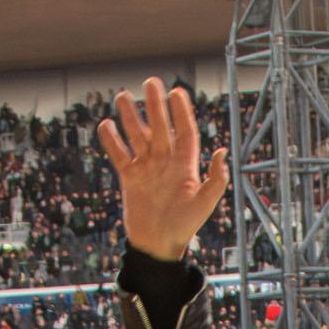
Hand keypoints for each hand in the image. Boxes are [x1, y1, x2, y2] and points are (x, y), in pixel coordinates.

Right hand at [98, 77, 232, 260]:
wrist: (157, 247)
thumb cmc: (184, 227)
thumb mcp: (204, 204)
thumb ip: (215, 179)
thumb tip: (222, 151)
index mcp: (185, 166)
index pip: (184, 132)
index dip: (181, 112)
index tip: (177, 92)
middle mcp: (165, 162)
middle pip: (159, 127)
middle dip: (155, 105)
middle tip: (150, 82)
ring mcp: (146, 169)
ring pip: (137, 136)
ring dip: (130, 116)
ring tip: (123, 95)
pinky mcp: (130, 178)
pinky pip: (119, 155)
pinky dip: (112, 141)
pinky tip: (106, 124)